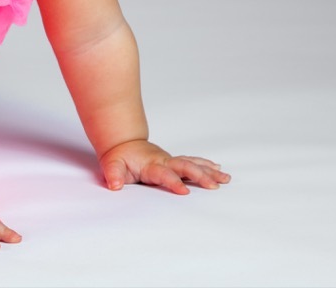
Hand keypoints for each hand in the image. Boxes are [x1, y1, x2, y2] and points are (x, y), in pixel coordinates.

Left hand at [100, 139, 230, 193]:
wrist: (124, 144)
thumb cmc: (119, 157)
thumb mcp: (111, 165)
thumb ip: (113, 175)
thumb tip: (115, 184)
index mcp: (150, 164)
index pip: (164, 173)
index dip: (173, 181)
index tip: (184, 191)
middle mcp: (164, 161)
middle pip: (184, 166)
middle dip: (200, 175)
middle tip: (214, 185)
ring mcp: (171, 161)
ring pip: (192, 163)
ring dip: (208, 171)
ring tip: (224, 179)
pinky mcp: (174, 162)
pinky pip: (192, 162)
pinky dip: (206, 165)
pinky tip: (218, 170)